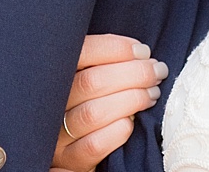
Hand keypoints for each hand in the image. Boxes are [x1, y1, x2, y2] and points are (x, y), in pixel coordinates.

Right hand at [50, 34, 169, 171]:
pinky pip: (94, 144)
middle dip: (133, 73)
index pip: (81, 52)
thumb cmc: (91, 100)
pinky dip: (118, 130)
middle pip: (91, 82)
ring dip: (132, 100)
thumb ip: (103, 62)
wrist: (77, 146)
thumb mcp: (89, 76)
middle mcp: (51, 102)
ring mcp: (58, 134)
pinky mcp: (70, 160)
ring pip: (94, 112)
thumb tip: (140, 53)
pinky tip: (131, 122)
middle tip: (156, 71)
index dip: (115, 48)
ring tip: (152, 94)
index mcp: (55, 74)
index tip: (142, 51)